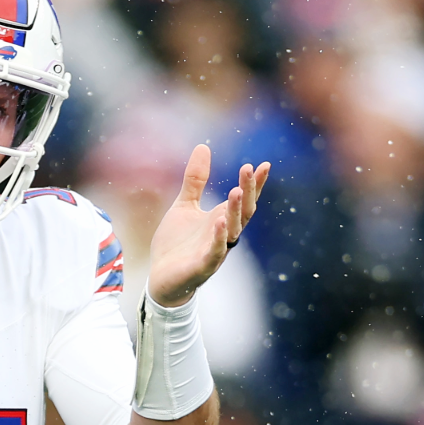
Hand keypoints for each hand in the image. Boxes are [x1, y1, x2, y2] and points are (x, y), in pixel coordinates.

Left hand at [147, 144, 269, 307]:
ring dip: (235, 212)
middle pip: (243, 213)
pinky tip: (219, 222)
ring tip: (236, 191)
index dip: (254, 184)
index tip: (263, 164)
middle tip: (249, 168)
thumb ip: (195, 180)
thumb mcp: (184, 205)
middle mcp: (224, 235)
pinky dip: (218, 239)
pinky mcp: (201, 266)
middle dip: (248, 191)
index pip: (244, 200)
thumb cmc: (176, 244)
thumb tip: (203, 146)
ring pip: (232, 231)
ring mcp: (215, 251)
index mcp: (221, 219)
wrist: (159, 278)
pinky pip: (214, 252)